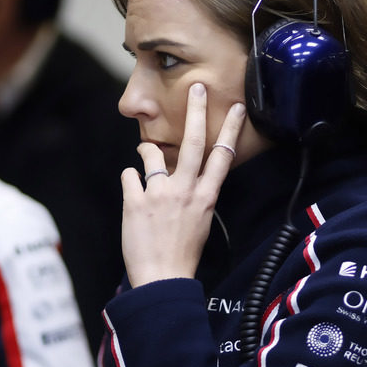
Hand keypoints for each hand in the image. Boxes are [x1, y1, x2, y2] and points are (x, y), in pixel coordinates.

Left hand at [120, 83, 245, 286]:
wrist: (162, 278)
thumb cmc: (183, 254)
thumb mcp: (200, 222)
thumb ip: (196, 196)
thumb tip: (186, 177)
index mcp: (206, 197)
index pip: (222, 156)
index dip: (231, 130)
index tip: (237, 108)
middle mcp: (185, 190)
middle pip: (193, 142)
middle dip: (197, 111)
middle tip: (198, 88)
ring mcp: (159, 194)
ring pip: (152, 153)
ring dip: (147, 151)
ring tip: (146, 156)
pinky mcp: (135, 201)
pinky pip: (129, 176)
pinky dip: (130, 180)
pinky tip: (132, 192)